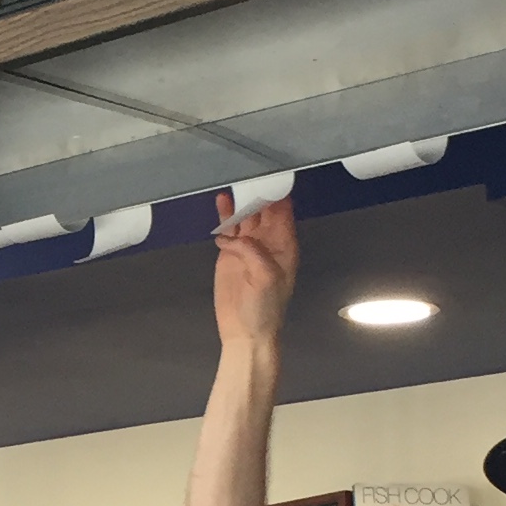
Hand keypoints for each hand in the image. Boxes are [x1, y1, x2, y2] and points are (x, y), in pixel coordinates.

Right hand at [213, 191, 298, 344]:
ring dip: (240, 201)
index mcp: (284, 246)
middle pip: (264, 209)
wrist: (244, 332)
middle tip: (248, 173)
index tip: (271, 176)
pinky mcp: (230, 254)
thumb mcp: (266, 277)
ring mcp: (248, 247)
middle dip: (257, 192)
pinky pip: (228, 229)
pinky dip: (224, 215)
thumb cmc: (265, 310)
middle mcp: (267, 242)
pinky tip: (221, 203)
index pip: (284, 212)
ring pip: (245, 216)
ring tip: (234, 183)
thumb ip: (253, 251)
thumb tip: (235, 237)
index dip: (278, 194)